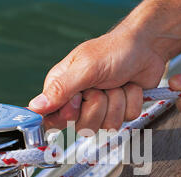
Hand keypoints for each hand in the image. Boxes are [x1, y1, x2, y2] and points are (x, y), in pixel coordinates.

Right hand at [28, 27, 167, 134]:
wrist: (146, 47)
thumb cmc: (113, 50)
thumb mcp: (84, 68)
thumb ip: (61, 90)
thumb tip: (35, 107)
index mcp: (62, 89)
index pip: (53, 118)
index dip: (68, 114)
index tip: (78, 100)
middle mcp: (79, 101)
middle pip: (83, 126)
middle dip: (98, 105)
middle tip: (101, 85)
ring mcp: (100, 108)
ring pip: (107, 126)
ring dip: (117, 102)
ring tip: (117, 83)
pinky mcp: (119, 111)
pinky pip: (126, 120)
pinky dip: (131, 101)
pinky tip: (129, 87)